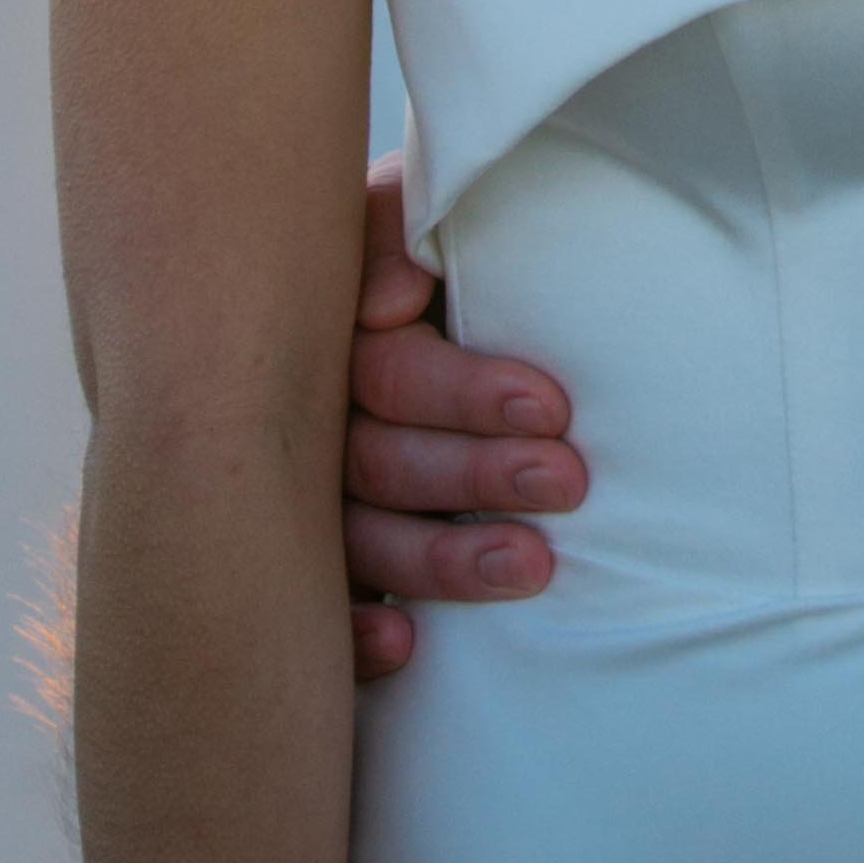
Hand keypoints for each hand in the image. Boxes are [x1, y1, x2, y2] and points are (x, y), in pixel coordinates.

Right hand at [342, 158, 584, 682]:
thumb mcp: (396, 213)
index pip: (387, 376)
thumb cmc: (403, 249)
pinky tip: (403, 649)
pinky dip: (353, 639)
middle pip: (378, 462)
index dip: (464, 393)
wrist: (348, 287)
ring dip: (440, 562)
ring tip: (532, 567)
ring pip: (357, 541)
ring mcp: (298, 501)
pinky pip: (319, 613)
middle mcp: (305, 425)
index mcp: (329, 339)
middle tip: (565, 481)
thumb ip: (391, 233)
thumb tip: (389, 304)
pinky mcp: (309, 566)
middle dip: (475, 476)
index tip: (551, 406)